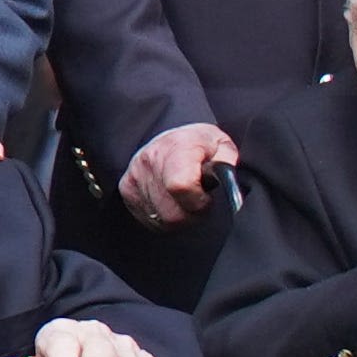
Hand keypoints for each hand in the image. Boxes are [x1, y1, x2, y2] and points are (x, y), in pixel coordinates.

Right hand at [118, 121, 241, 225]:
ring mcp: (134, 177)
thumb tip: (230, 185)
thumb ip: (227, 164)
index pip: (181, 187)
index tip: (206, 197)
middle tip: (198, 199)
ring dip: (179, 217)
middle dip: (192, 214)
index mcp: (176, 148)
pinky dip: (165, 218)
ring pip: (163, 221)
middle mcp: (149, 162)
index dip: (199, 202)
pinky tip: (171, 202)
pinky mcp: (126, 190)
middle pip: (173, 213)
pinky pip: (151, 221)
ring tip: (184, 199)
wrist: (166, 134)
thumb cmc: (196, 143)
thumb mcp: (221, 145)